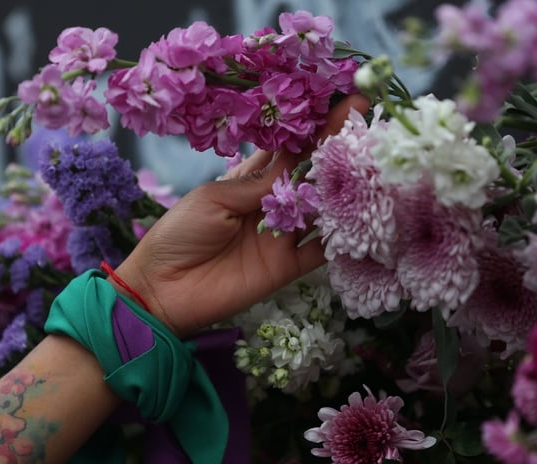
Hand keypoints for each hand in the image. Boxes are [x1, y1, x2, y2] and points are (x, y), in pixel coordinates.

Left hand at [114, 94, 370, 337]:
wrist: (162, 289)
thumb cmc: (180, 235)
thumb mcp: (215, 198)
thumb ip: (259, 183)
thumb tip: (298, 158)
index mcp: (251, 180)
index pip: (290, 149)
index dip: (314, 127)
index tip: (341, 102)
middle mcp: (273, 204)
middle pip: (314, 174)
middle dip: (339, 148)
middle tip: (367, 121)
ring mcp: (284, 235)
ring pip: (324, 209)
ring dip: (348, 188)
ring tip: (374, 161)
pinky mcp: (289, 266)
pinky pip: (323, 251)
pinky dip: (344, 237)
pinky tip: (366, 216)